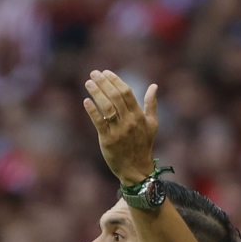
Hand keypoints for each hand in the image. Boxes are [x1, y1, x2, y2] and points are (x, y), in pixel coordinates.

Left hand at [82, 70, 158, 185]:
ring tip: (88, 83)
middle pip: (115, 97)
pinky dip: (92, 111)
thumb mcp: (152, 124)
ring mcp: (118, 131)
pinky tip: (86, 101)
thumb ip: (151, 104)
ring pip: (107, 107)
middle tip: (94, 73)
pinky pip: (99, 123)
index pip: (126, 93)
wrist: (136, 168)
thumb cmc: (143, 144)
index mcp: (139, 116)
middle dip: (104, 83)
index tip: (106, 72)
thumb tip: (154, 86)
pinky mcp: (108, 140)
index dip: (115, 81)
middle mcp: (129, 121)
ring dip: (97, 93)